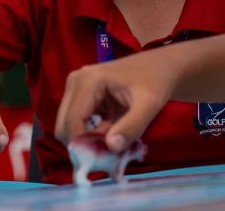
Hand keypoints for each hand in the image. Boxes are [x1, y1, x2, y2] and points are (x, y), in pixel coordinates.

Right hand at [54, 54, 173, 151]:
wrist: (160, 66)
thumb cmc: (156, 81)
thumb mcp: (149, 105)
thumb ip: (131, 127)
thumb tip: (111, 147)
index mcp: (87, 81)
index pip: (71, 123)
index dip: (84, 146)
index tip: (105, 159)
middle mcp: (75, 83)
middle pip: (64, 127)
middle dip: (85, 144)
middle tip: (111, 151)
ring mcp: (76, 88)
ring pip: (69, 127)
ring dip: (89, 140)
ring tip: (116, 137)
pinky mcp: (81, 95)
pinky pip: (77, 123)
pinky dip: (92, 134)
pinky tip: (112, 129)